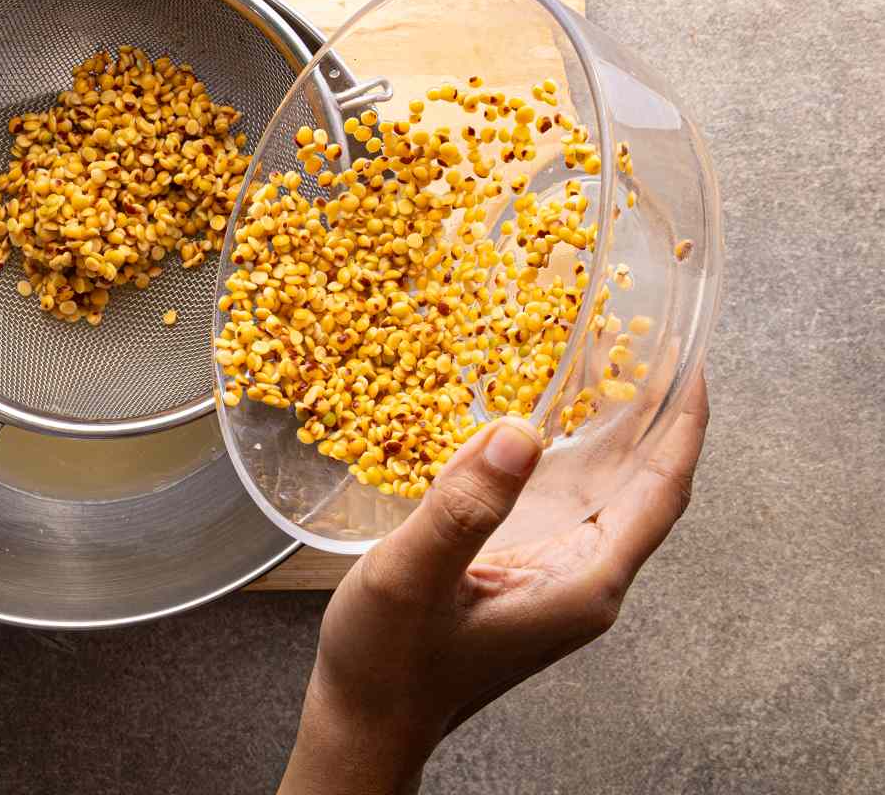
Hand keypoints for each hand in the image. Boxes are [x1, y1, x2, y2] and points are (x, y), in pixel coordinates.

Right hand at [280, 372, 708, 794]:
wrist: (366, 720)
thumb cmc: (390, 664)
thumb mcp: (414, 575)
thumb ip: (465, 506)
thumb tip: (521, 431)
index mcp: (582, 583)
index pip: (660, 495)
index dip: (683, 428)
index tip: (690, 363)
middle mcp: (583, 578)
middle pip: (644, 485)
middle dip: (656, 412)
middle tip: (651, 335)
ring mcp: (555, 571)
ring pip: (607, 488)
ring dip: (615, 425)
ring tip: (613, 354)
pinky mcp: (525, 566)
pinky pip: (567, 496)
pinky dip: (570, 447)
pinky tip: (550, 410)